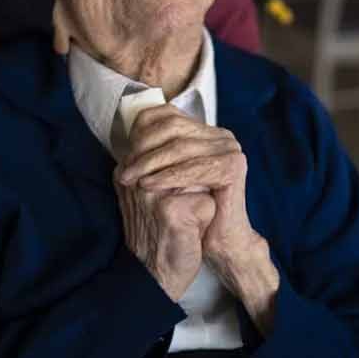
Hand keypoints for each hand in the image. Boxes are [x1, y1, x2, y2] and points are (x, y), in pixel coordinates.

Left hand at [118, 104, 278, 333]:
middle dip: (144, 149)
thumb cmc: (188, 211)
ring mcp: (230, 148)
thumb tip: (127, 135)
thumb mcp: (166, 176)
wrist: (216, 243)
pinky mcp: (234, 166)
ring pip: (181, 148)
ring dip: (151, 163)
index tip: (124, 153)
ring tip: (131, 180)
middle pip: (173, 129)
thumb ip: (153, 153)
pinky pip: (195, 168)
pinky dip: (169, 176)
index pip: (168, 115)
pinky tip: (150, 185)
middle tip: (125, 171)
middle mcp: (220, 135)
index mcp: (205, 132)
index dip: (141, 130)